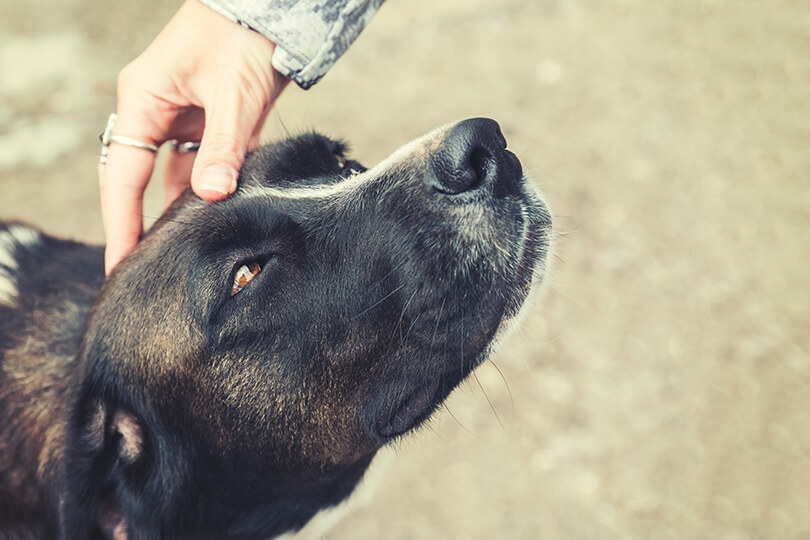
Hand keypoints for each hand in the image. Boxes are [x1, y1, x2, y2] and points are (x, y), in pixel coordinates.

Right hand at [99, 0, 288, 273]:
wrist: (272, 11)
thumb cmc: (241, 35)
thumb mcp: (232, 95)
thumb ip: (223, 148)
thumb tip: (210, 197)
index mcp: (142, 102)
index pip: (121, 175)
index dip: (121, 223)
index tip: (120, 265)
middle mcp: (156, 114)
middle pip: (139, 182)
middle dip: (142, 225)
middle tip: (144, 274)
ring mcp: (184, 120)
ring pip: (175, 179)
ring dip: (182, 212)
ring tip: (185, 256)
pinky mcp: (213, 124)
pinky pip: (207, 167)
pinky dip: (214, 192)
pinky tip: (219, 219)